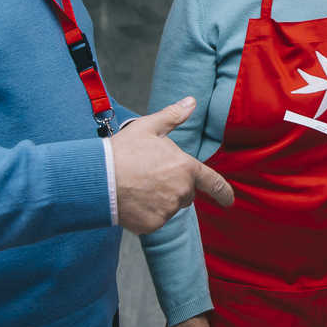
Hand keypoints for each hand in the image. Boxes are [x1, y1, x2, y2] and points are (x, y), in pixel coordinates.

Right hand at [112, 98, 233, 233]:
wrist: (98, 178)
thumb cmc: (123, 151)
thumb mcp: (148, 127)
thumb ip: (173, 116)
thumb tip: (191, 101)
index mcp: (186, 168)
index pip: (213, 182)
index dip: (223, 192)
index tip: (228, 200)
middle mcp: (181, 192)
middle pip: (186, 194)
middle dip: (174, 186)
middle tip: (149, 175)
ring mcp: (167, 210)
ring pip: (169, 207)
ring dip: (159, 200)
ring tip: (137, 186)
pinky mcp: (152, 225)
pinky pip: (154, 220)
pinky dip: (145, 214)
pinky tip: (132, 201)